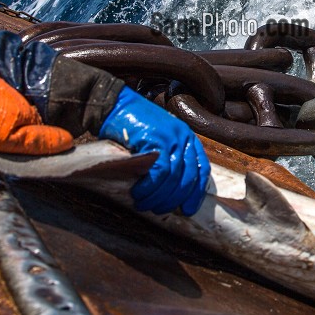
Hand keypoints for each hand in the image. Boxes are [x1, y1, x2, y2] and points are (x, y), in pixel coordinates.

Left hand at [0, 56, 73, 153]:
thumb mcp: (7, 139)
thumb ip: (36, 141)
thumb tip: (68, 141)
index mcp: (25, 111)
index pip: (38, 130)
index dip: (32, 142)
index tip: (19, 153)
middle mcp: (14, 96)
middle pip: (19, 119)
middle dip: (12, 131)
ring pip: (1, 110)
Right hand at [98, 87, 209, 214]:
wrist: (114, 105)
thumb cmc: (132, 125)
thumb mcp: (157, 139)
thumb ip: (167, 158)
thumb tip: (169, 191)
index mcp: (187, 136)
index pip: (201, 169)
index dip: (196, 192)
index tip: (189, 209)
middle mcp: (183, 136)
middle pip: (187, 177)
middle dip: (173, 199)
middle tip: (159, 209)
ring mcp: (171, 137)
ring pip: (172, 178)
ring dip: (158, 197)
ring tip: (145, 204)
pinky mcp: (156, 140)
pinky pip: (158, 173)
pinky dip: (149, 188)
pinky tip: (138, 193)